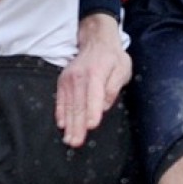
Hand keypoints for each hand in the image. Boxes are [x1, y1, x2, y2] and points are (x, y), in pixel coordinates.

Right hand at [55, 14, 130, 147]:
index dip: (92, 111)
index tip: (91, 126)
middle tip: (76, 142)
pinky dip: (60, 113)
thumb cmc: (112, 57)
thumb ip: (114, 86)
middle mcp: (79, 77)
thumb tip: (105, 105)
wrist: (95, 41)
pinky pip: (60, 100)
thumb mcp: (122, 68)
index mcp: (96, 74)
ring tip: (69, 140)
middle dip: (77, 125)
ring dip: (68, 124)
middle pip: (78, 105)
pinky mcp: (63, 82)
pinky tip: (61, 125)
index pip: (94, 96)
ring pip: (68, 105)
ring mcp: (68, 79)